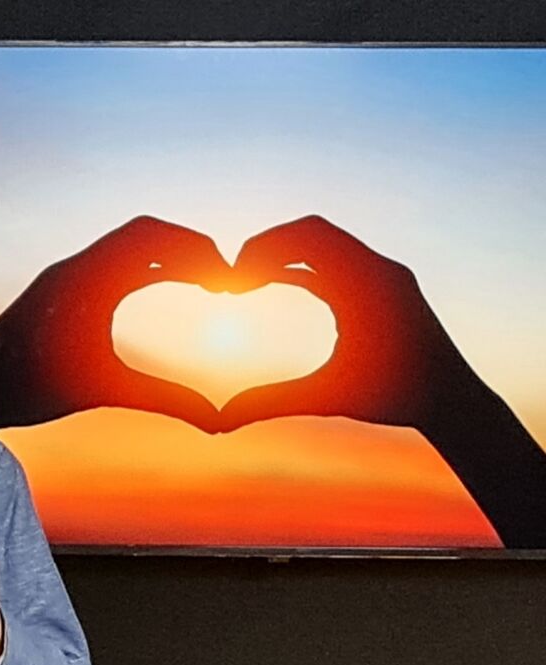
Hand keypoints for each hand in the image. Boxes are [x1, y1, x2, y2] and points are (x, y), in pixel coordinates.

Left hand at [0, 215, 233, 432]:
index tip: (232, 277)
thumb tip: (220, 423)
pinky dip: (144, 271)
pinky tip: (165, 295)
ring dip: (167, 259)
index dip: (198, 250)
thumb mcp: (103, 391)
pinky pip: (110, 264)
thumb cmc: (25, 390)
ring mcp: (63, 277)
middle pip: (144, 235)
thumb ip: (164, 398)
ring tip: (206, 285)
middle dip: (190, 250)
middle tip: (227, 279)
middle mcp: (73, 268)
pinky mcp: (56, 291)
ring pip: (126, 249)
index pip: (152, 237)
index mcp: (84, 278)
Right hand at [218, 214, 478, 431]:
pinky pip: (334, 261)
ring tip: (245, 280)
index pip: (307, 238)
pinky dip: (301, 266)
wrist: (453, 400)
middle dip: (266, 247)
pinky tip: (271, 283)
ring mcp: (382, 274)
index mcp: (368, 284)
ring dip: (282, 255)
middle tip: (232, 275)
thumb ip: (273, 402)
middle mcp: (378, 269)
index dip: (261, 250)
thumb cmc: (397, 398)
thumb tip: (220, 422)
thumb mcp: (329, 399)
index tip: (230, 278)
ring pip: (323, 243)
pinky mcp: (381, 284)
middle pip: (312, 232)